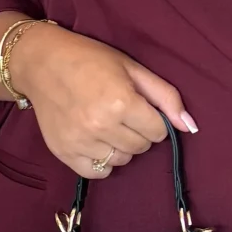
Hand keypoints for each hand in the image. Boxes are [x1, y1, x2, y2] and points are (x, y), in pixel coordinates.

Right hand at [8, 23, 195, 178]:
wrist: (42, 63)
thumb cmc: (90, 60)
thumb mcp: (132, 68)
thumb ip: (165, 97)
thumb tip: (190, 126)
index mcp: (122, 102)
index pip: (158, 132)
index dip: (153, 119)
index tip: (140, 107)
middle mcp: (101, 125)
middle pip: (141, 147)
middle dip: (139, 132)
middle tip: (122, 113)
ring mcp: (80, 141)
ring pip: (121, 160)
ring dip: (121, 146)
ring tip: (107, 124)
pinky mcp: (63, 152)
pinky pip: (97, 172)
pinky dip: (102, 161)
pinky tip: (97, 141)